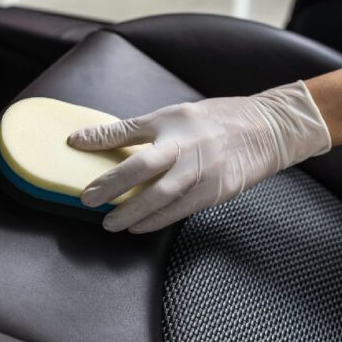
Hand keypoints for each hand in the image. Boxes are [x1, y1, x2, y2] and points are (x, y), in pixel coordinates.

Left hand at [67, 81, 330, 232]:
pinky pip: (180, 211)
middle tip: (87, 200)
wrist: (266, 131)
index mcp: (174, 123)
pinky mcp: (216, 192)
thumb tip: (94, 137)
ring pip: (162, 198)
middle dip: (113, 187)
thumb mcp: (173, 115)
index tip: (75, 146)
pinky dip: (157, 221)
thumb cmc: (214, 121)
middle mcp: (187, 147)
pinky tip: (139, 226)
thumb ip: (134, 129)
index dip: (102, 139)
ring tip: (110, 223)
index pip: (130, 131)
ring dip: (133, 213)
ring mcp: (203, 172)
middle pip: (143, 170)